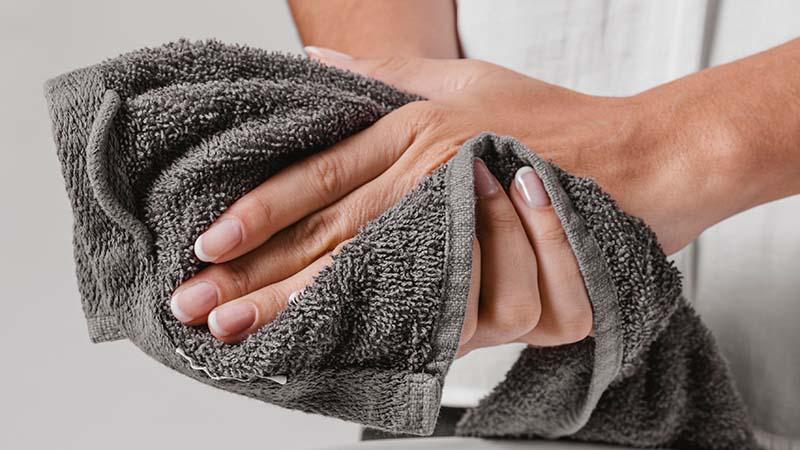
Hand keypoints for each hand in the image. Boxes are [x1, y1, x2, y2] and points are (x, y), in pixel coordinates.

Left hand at [169, 49, 713, 344]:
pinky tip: (329, 349)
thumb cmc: (550, 119)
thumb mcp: (463, 79)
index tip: (207, 245)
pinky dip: (372, 330)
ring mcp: (462, 235)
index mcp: (413, 133)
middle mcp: (429, 180)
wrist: (639, 159)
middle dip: (256, 274)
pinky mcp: (494, 280)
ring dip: (300, 309)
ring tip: (241, 335)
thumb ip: (385, 77)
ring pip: (365, 277)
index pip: (318, 179)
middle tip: (195, 304)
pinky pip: (423, 310)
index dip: (257, 214)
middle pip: (325, 236)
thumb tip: (315, 62)